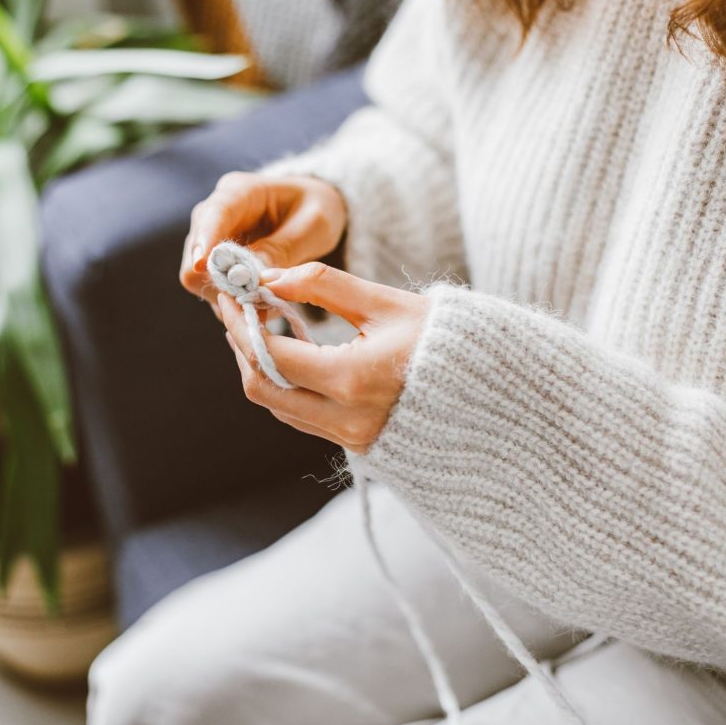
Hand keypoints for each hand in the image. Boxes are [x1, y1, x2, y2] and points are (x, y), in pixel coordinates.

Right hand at [179, 172, 346, 297]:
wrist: (312, 213)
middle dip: (222, 280)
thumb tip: (253, 276)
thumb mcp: (314, 224)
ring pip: (198, 276)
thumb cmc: (316, 209)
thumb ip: (284, 247)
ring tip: (269, 302)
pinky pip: (211, 289)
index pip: (213, 214)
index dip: (205, 239)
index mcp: (240, 192)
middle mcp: (216, 214)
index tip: (202, 264)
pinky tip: (262, 303)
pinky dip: (234, 301)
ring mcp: (210, 240)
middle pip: (196, 251)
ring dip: (229, 295)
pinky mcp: (214, 264)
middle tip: (259, 299)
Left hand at [218, 263, 429, 452]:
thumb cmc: (448, 341)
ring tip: (258, 326)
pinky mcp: (359, 445)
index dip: (241, 321)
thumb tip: (271, 278)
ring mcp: (352, 438)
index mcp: (353, 379)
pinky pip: (303, 418)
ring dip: (259, 367)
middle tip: (236, 309)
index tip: (231, 292)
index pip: (269, 353)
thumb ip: (325, 286)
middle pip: (262, 388)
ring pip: (278, 407)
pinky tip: (288, 354)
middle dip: (240, 346)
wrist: (494, 394)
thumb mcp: (388, 303)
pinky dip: (284, 386)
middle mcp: (346, 419)